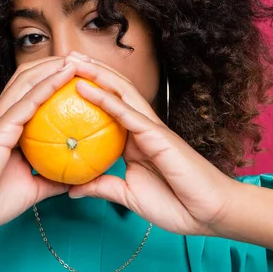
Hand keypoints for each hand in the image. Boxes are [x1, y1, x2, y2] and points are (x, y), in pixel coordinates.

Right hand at [0, 57, 76, 230]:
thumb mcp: (30, 189)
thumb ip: (51, 180)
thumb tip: (75, 179)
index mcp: (6, 127)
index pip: (31, 92)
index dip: (53, 78)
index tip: (80, 76)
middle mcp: (2, 116)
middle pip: (30, 77)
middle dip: (57, 63)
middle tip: (85, 60)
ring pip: (29, 80)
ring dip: (56, 65)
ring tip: (80, 58)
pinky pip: (29, 100)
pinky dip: (50, 83)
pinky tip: (68, 73)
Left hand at [65, 52, 240, 235]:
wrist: (209, 214)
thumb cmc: (175, 205)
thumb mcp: (128, 195)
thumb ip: (102, 187)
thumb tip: (72, 189)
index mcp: (135, 140)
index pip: (109, 107)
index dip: (89, 90)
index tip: (64, 81)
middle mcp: (142, 128)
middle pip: (114, 91)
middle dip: (91, 71)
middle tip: (65, 57)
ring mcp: (151, 129)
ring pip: (121, 92)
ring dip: (96, 74)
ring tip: (73, 60)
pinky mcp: (159, 136)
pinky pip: (128, 114)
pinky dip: (106, 99)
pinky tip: (86, 88)